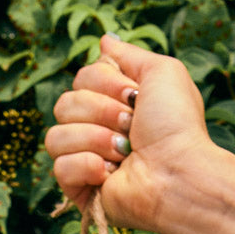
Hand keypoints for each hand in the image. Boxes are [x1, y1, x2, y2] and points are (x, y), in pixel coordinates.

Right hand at [45, 34, 213, 232]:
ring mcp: (87, 163)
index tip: (134, 96)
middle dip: (101, 112)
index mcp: (113, 104)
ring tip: (124, 152)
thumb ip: (130, 55)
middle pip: (64, 105)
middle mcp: (97, 131)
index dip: (104, 83)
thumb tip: (105, 42)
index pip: (80, 79)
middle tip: (130, 126)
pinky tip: (110, 174)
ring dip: (95, 139)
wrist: (178, 171)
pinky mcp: (81, 191)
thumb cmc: (177, 125)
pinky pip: (59, 168)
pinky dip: (86, 166)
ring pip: (56, 137)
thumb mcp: (161, 72)